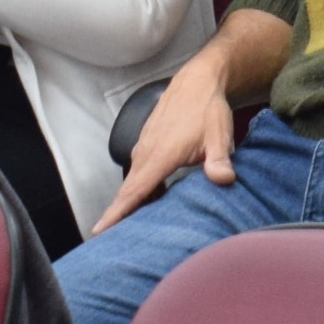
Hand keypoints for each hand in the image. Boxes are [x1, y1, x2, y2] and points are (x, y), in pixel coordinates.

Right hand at [98, 51, 238, 228]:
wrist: (197, 81)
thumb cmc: (207, 109)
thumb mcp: (219, 135)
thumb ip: (219, 159)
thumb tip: (224, 179)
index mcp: (160, 155)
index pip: (135, 190)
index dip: (117, 212)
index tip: (99, 230)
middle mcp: (146, 152)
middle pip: (127, 191)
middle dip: (116, 216)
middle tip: (108, 242)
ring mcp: (144, 147)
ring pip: (132, 181)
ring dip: (128, 203)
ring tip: (127, 228)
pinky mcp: (147, 144)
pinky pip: (138, 172)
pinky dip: (137, 188)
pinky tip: (148, 200)